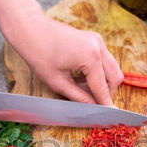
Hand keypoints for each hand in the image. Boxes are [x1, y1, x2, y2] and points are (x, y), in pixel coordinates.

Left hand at [0, 0, 122, 104]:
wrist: (31, 29)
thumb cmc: (39, 54)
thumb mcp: (58, 82)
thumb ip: (79, 97)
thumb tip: (93, 107)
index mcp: (90, 57)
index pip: (102, 88)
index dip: (104, 104)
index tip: (107, 117)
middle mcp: (99, 47)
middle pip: (115, 78)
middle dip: (107, 93)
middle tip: (93, 104)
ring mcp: (98, 41)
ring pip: (112, 69)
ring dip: (102, 83)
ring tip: (82, 89)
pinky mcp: (94, 39)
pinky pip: (104, 61)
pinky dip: (98, 73)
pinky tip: (81, 78)